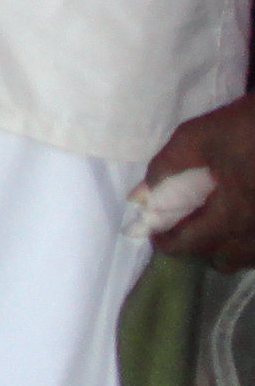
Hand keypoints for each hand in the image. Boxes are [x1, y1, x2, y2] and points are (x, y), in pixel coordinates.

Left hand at [148, 95, 254, 269]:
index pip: (193, 245)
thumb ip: (166, 168)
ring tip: (215, 223)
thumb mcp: (197, 137)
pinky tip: (242, 218)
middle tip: (187, 225)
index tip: (155, 234)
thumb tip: (140, 196)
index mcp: (234, 214)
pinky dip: (249, 242)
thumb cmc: (247, 126)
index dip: (168, 243)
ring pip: (247, 257)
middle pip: (223, 259)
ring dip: (228, 248)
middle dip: (200, 248)